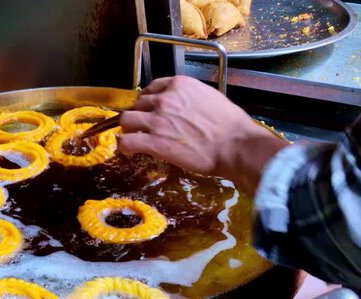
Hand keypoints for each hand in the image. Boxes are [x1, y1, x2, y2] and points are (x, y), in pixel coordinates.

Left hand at [118, 76, 287, 193]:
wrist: (235, 145)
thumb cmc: (231, 125)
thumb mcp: (209, 98)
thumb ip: (188, 98)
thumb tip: (181, 107)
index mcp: (179, 85)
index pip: (152, 87)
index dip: (148, 100)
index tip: (150, 109)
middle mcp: (165, 99)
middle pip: (137, 103)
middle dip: (140, 114)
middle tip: (145, 126)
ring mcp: (157, 120)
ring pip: (126, 120)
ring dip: (129, 129)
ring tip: (135, 137)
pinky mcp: (154, 141)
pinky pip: (127, 141)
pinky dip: (125, 147)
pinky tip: (131, 151)